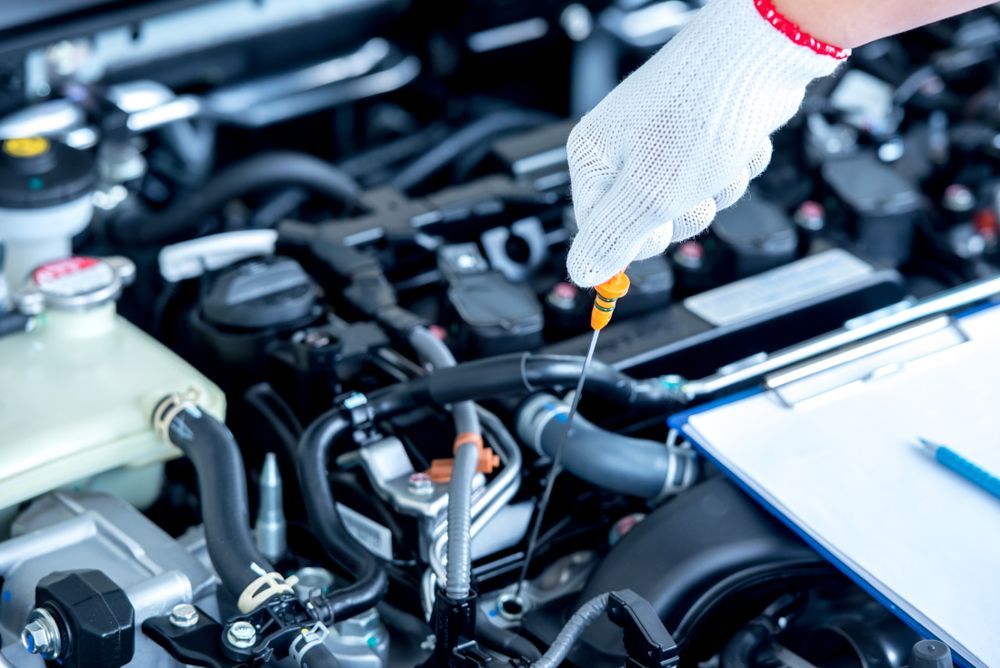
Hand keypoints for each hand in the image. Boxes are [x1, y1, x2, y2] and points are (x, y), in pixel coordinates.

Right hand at [566, 0, 846, 286]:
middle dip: (683, 212)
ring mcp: (664, 142)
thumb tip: (583, 272)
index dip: (636, 238)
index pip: (600, 233)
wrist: (762, 51)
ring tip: (719, 156)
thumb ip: (612, 238)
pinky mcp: (700, 137)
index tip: (657, 224)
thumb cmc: (702, 108)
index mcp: (594, 158)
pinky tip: (735, 141)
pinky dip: (734, 167)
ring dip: (716, 190)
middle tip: (691, 184)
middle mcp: (623, 148)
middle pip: (648, 224)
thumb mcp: (650, 193)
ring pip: (690, 204)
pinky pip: (716, 179)